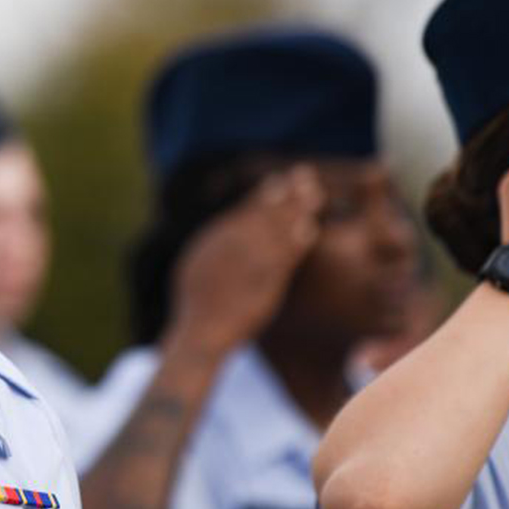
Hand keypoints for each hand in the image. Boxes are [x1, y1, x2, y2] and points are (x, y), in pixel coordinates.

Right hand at [168, 165, 323, 353]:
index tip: (279, 181)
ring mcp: (242, 265)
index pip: (241, 213)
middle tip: (304, 175)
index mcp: (210, 242)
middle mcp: (225, 248)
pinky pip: (280, 258)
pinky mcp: (258, 284)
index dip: (263, 196)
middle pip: (260, 214)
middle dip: (284, 194)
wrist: (200, 334)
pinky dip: (295, 242)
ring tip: (314, 195)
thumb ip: (214, 247)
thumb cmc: (197, 307)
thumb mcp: (194, 269)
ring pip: (272, 230)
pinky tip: (309, 230)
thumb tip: (229, 229)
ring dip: (294, 210)